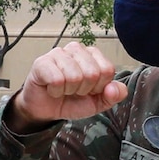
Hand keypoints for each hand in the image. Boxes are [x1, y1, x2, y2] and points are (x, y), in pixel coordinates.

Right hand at [5, 42, 127, 132]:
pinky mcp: (42, 62)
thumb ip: (113, 95)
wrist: (46, 110)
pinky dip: (55, 91)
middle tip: (73, 90)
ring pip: (74, 76)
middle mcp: (76, 49)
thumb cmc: (71, 100)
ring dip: (68, 91)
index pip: (107, 70)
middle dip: (83, 90)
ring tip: (63, 89)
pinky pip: (57, 80)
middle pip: (92, 73)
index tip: (89, 90)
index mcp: (93, 55)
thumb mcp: (98, 102)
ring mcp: (58, 53)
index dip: (99, 87)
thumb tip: (116, 88)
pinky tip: (51, 88)